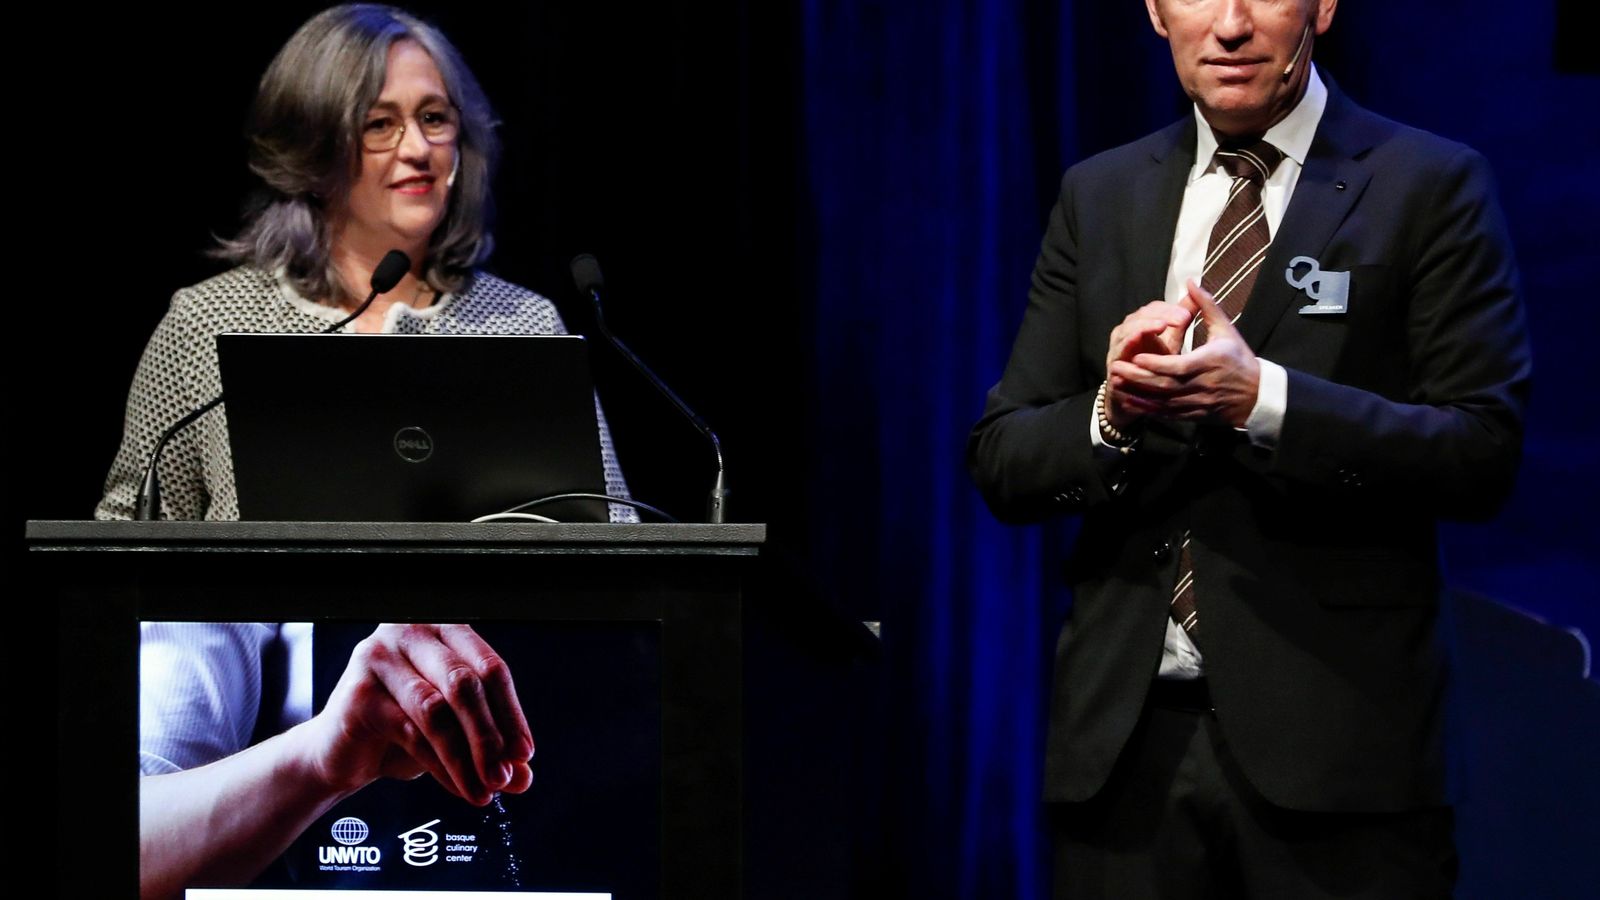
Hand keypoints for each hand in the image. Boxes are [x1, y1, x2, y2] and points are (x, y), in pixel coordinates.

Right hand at [298, 624, 534, 805]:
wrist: (341, 754)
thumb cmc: (402, 731)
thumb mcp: (456, 735)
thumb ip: (491, 749)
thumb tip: (524, 776)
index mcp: (444, 630)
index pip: (490, 668)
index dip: (511, 713)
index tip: (525, 754)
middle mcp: (410, 633)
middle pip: (465, 685)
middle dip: (490, 737)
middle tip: (506, 777)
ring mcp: (380, 658)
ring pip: (437, 711)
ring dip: (466, 757)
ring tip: (484, 790)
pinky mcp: (358, 692)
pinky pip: (410, 732)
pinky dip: (441, 766)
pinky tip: (458, 787)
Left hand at [1110, 280, 1259, 426]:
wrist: (1256, 395)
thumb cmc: (1239, 359)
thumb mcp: (1226, 330)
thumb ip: (1206, 306)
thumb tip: (1191, 282)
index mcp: (1209, 363)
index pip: (1178, 366)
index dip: (1156, 363)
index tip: (1136, 355)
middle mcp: (1202, 385)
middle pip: (1165, 385)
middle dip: (1138, 377)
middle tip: (1115, 367)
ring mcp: (1197, 403)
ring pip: (1162, 402)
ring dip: (1137, 394)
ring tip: (1116, 383)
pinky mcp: (1194, 415)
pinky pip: (1167, 414)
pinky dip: (1147, 409)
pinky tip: (1130, 402)